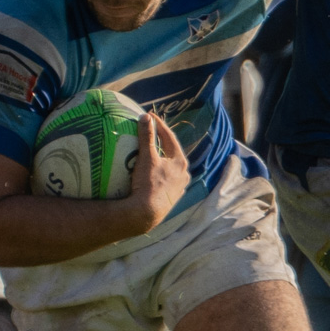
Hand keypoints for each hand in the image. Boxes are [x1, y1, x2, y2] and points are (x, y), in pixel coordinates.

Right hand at [126, 114, 189, 230]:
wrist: (146, 213)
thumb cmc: (147, 184)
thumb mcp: (146, 157)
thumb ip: (147, 137)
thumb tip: (145, 117)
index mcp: (180, 161)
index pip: (169, 137)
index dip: (159, 125)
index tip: (150, 116)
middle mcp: (184, 174)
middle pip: (172, 152)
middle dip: (162, 142)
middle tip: (152, 132)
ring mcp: (179, 187)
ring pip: (170, 168)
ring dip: (162, 160)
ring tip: (152, 154)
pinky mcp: (172, 199)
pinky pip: (166, 181)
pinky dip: (160, 175)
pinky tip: (152, 175)